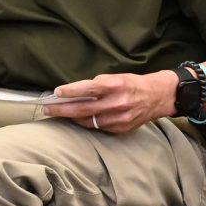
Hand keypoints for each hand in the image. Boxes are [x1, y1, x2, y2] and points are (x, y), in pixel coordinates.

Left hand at [52, 71, 177, 135]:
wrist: (158, 96)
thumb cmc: (132, 84)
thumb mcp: (115, 77)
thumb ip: (96, 85)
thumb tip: (74, 92)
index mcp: (115, 86)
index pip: (88, 89)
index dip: (70, 91)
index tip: (56, 92)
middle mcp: (117, 103)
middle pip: (84, 109)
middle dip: (62, 110)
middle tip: (47, 109)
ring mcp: (119, 118)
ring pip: (89, 121)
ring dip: (72, 118)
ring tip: (59, 113)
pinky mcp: (121, 128)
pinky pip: (98, 127)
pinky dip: (87, 122)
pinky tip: (78, 118)